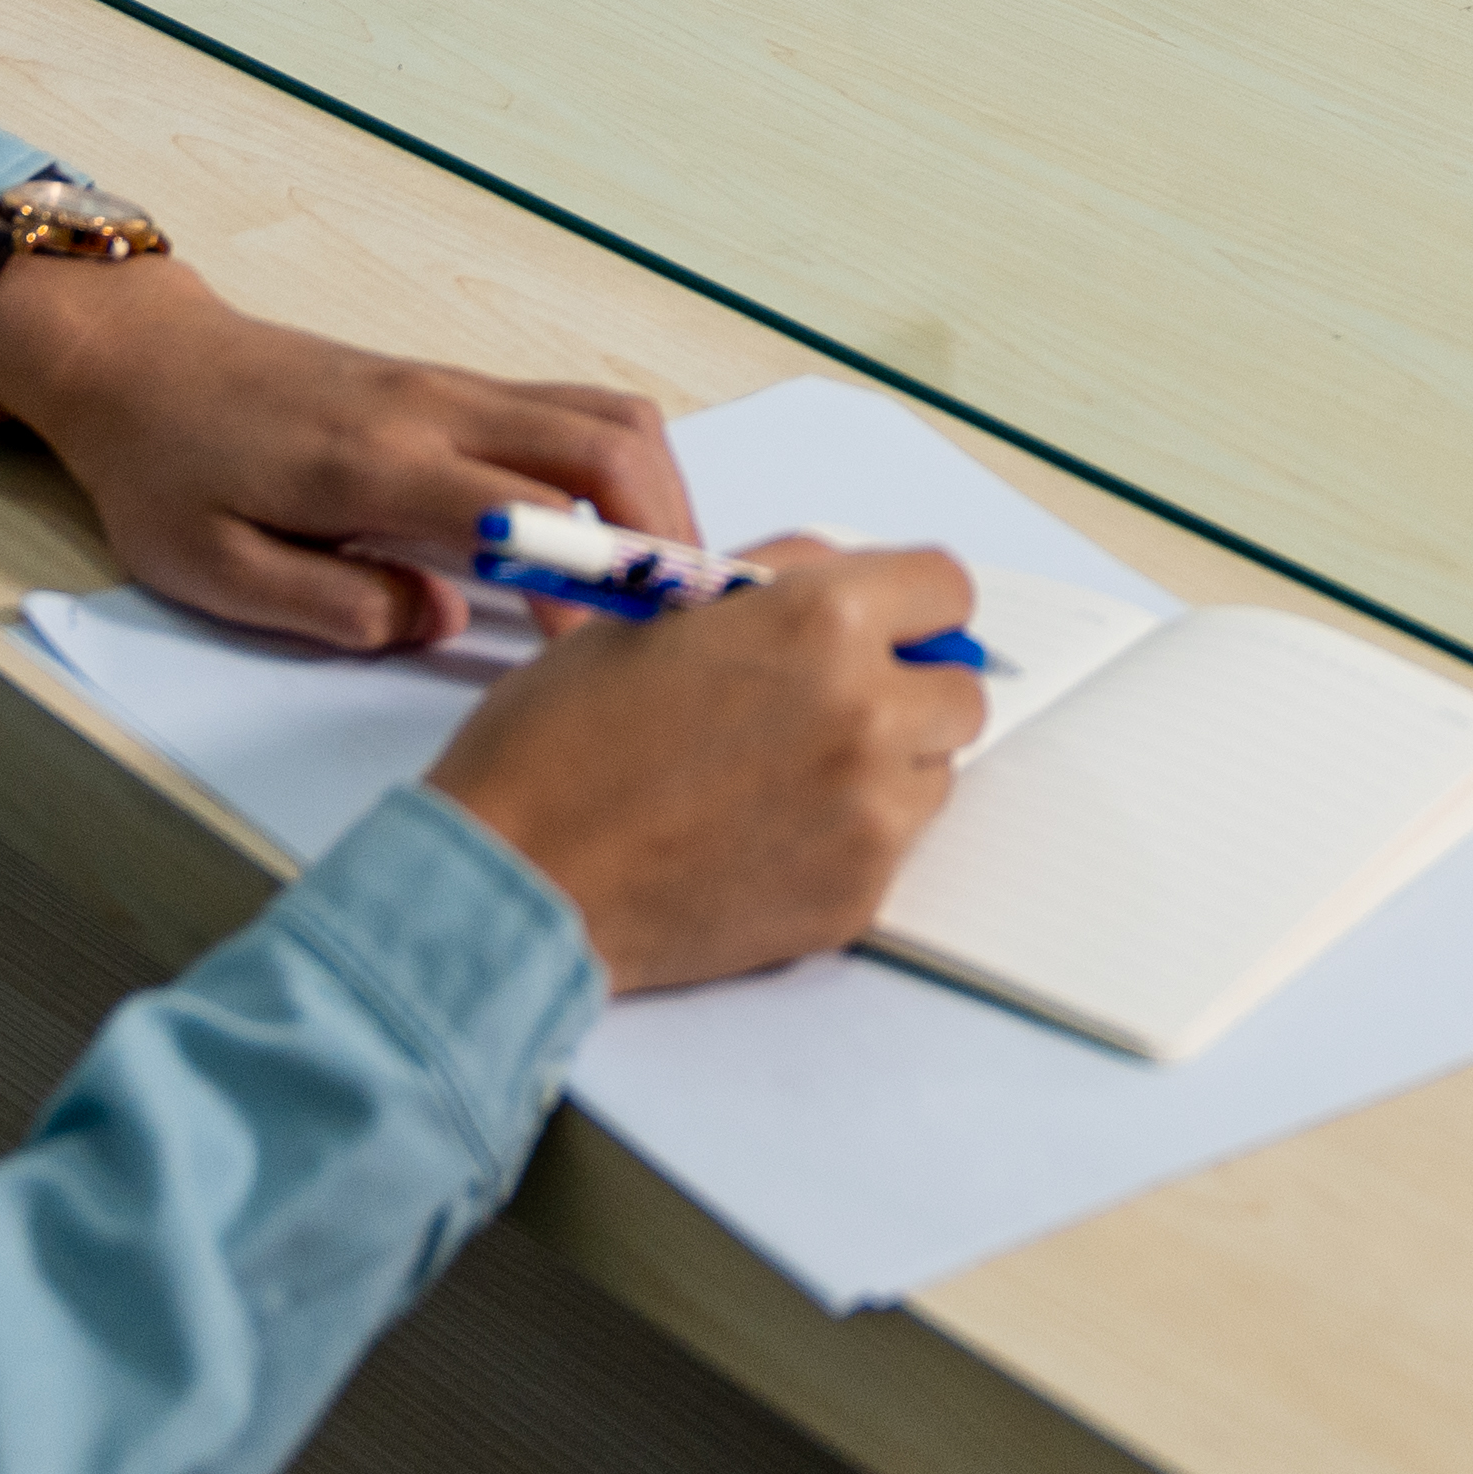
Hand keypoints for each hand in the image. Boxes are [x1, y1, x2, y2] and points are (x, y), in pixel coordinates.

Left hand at [0, 244, 698, 653]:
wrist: (143, 361)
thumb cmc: (166, 469)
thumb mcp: (214, 572)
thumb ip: (333, 608)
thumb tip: (443, 622)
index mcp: (374, 462)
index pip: (526, 509)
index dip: (593, 578)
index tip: (618, 649)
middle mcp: (435, 408)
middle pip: (609, 442)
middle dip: (668, 533)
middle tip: (682, 621)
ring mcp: (455, 386)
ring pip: (609, 415)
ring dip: (658, 497)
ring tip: (656, 586)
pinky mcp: (458, 385)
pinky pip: (576, 411)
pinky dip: (623, 472)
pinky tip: (611, 539)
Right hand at [426, 539, 984, 989]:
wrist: (514, 882)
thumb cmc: (559, 744)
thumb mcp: (653, 613)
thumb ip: (771, 585)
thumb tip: (838, 576)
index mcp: (821, 623)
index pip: (946, 588)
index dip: (910, 602)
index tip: (885, 622)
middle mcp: (866, 714)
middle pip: (958, 690)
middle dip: (906, 687)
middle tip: (827, 702)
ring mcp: (870, 816)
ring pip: (935, 773)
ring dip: (886, 764)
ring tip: (783, 774)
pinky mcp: (857, 897)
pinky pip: (890, 848)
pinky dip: (847, 836)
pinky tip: (763, 834)